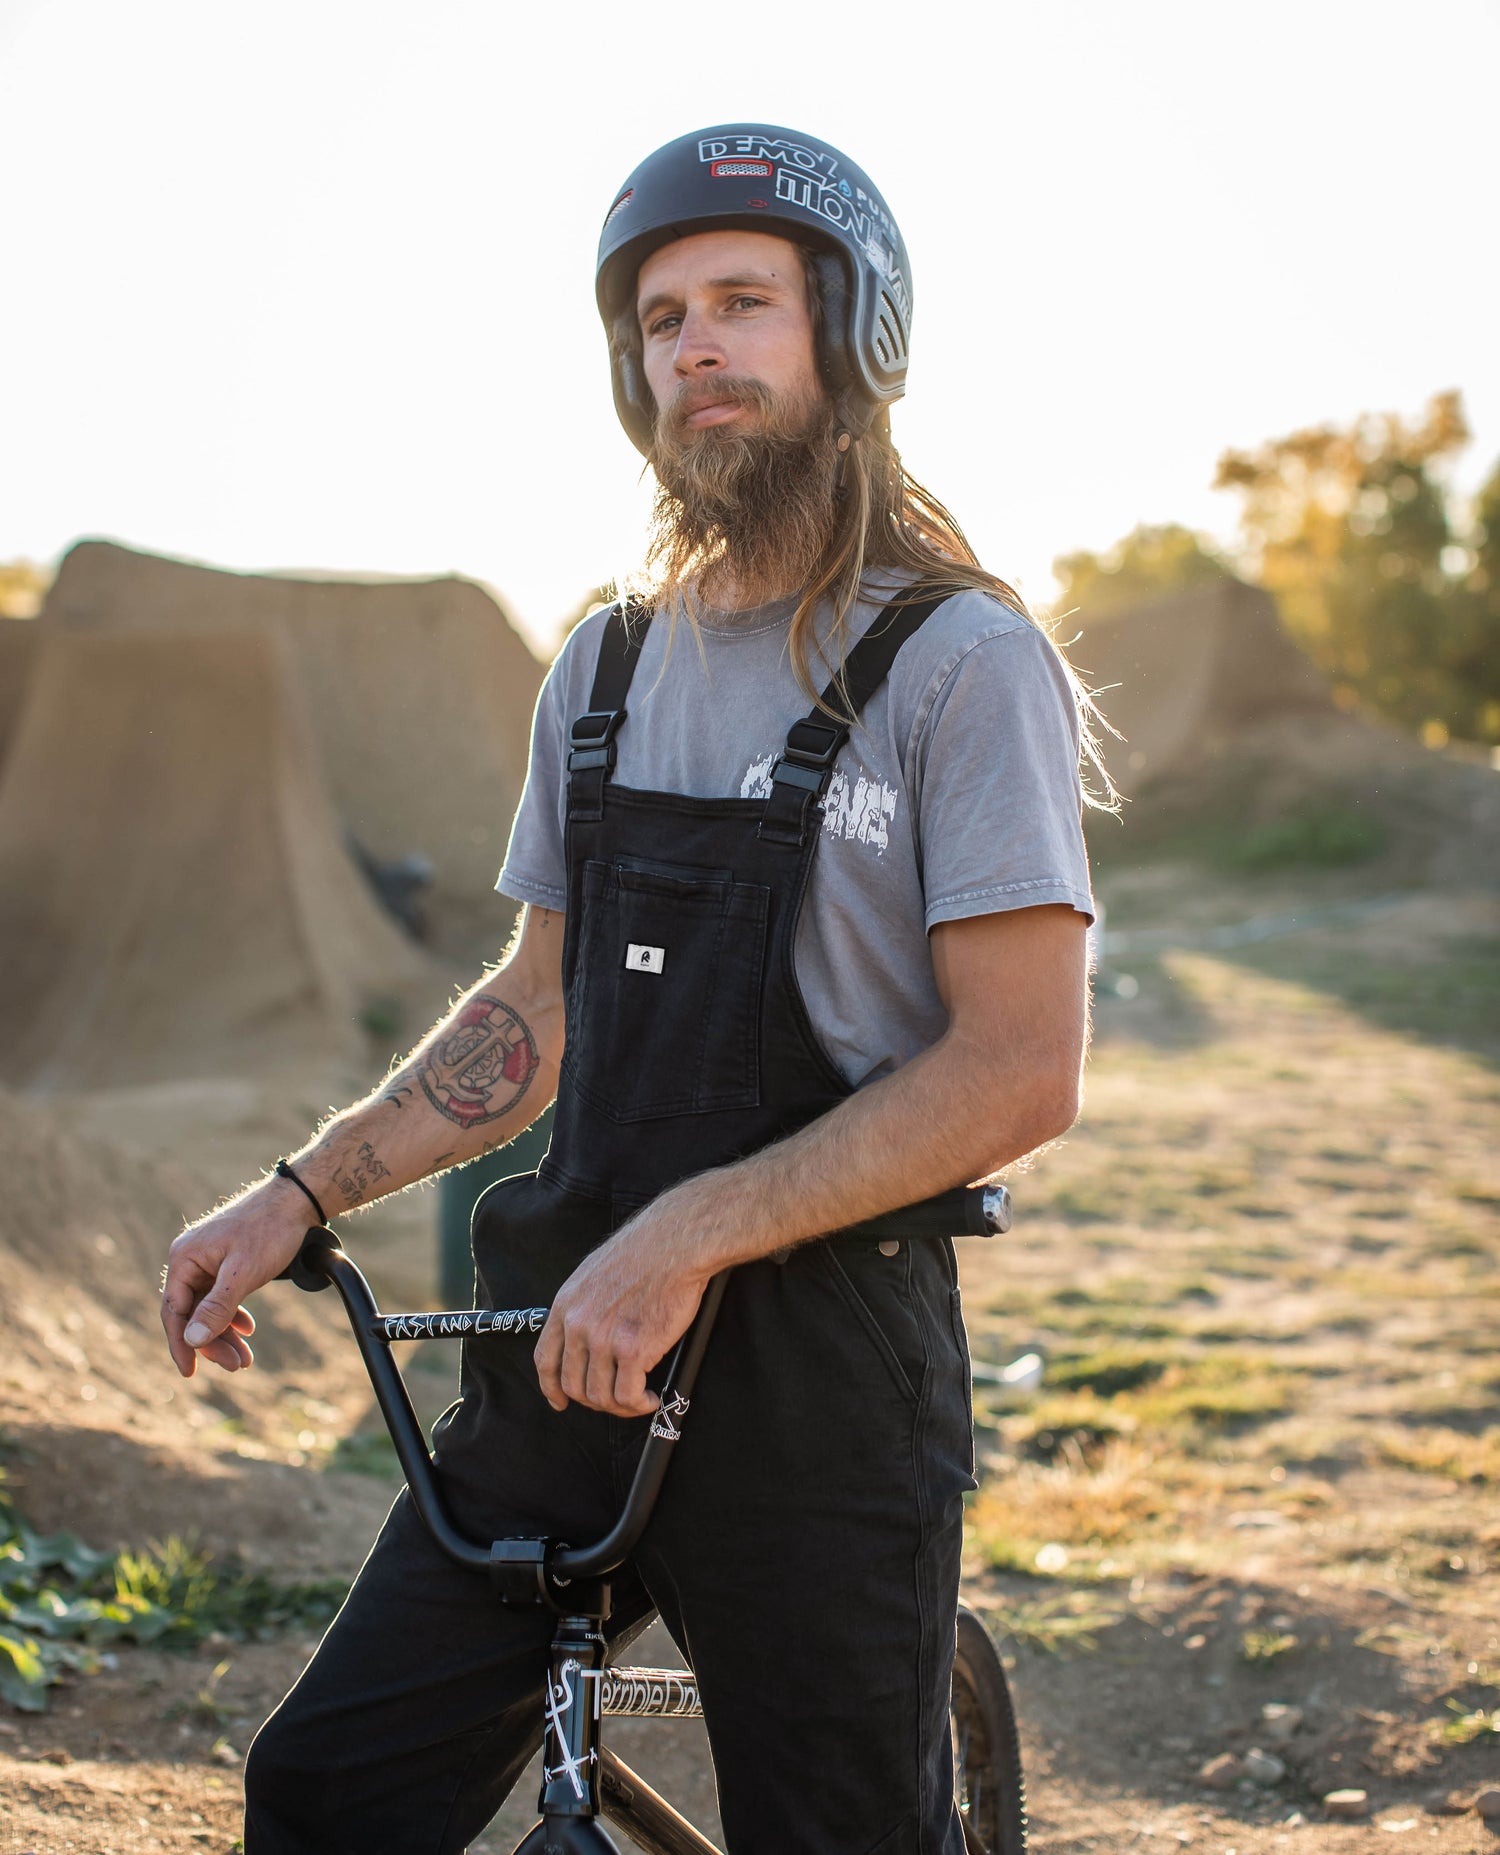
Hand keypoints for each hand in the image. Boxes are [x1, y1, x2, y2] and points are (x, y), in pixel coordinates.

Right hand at [160, 1181, 308, 1376]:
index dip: (180, 1344)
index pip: (173, 1311)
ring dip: (225, 1333)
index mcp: (184, 1258)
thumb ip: (217, 1307)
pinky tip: (247, 1329)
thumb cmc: (269, 1231)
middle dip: (213, 1342)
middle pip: (192, 1312)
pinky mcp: (225, 1262)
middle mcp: (190, 1260)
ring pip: (209, 1307)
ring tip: (246, 1358)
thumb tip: (192, 1340)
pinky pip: (221, 1296)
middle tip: (237, 1365)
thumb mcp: (243, 1273)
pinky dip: (233, 1315)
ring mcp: (207, 1261)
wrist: (297, 1201)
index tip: (190, 1372)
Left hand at [534, 1212, 708, 1418]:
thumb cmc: (645, 1252)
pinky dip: (639, 1405)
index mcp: (566, 1305)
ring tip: (639, 1399)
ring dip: (620, 1406)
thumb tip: (590, 1335)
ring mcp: (604, 1339)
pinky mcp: (633, 1350)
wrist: (675, 1245)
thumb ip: (584, 1305)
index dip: (551, 1387)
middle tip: (616, 1400)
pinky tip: (651, 1398)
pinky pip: (628, 1395)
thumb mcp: (594, 1273)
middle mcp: (579, 1325)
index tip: (560, 1401)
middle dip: (594, 1401)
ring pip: (601, 1396)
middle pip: (573, 1384)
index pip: (546, 1359)